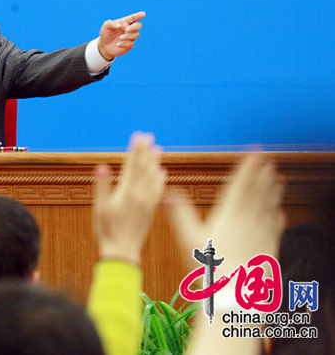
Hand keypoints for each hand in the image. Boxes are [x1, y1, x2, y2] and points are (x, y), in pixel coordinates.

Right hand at [93, 132, 166, 264]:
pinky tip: (163, 173)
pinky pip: (158, 190)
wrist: (123, 251)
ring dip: (155, 162)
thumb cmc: (107, 230)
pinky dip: (160, 180)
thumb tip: (101, 167)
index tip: (138, 136)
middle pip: (144, 168)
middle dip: (145, 151)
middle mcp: (141, 194)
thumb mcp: (100, 207)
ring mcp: (148, 202)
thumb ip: (102, 186)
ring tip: (158, 149)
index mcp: (128, 191)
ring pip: (153, 177)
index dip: (135, 150)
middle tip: (149, 136)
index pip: (132, 165)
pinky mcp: (150, 209)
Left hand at [97, 11, 143, 59]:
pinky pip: (130, 43)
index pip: (133, 18)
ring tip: (120, 38)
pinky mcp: (129, 45)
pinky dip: (124, 43)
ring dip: (128, 36)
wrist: (104, 45)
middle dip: (134, 27)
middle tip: (127, 30)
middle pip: (138, 25)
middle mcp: (129, 28)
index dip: (138, 15)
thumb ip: (111, 24)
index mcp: (125, 22)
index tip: (143, 14)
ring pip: (136, 35)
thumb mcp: (106, 26)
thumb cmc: (106, 33)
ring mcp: (130, 37)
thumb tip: (120, 25)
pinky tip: (118, 44)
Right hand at [168, 154, 284, 273]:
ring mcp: (260, 234)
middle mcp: (248, 221)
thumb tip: (168, 193)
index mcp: (228, 215)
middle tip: (268, 160)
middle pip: (257, 193)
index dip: (247, 168)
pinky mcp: (268, 249)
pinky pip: (275, 228)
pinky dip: (278, 218)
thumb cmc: (210, 266)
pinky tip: (280, 213)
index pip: (240, 185)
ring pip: (268, 207)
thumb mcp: (189, 238)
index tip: (254, 153)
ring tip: (278, 179)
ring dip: (273, 191)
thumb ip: (180, 213)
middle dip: (262, 174)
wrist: (236, 294)